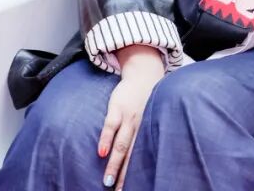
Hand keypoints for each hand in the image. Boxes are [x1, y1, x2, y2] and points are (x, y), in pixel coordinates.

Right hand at [98, 46, 164, 189]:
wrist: (144, 74)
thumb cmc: (146, 101)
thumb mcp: (152, 117)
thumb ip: (147, 134)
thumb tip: (148, 156)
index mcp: (150, 130)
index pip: (144, 156)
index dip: (140, 174)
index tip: (136, 188)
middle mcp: (141, 126)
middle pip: (132, 156)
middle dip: (125, 176)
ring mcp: (129, 117)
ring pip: (121, 145)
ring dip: (114, 164)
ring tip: (108, 182)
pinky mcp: (117, 108)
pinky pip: (110, 126)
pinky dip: (105, 140)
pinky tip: (101, 153)